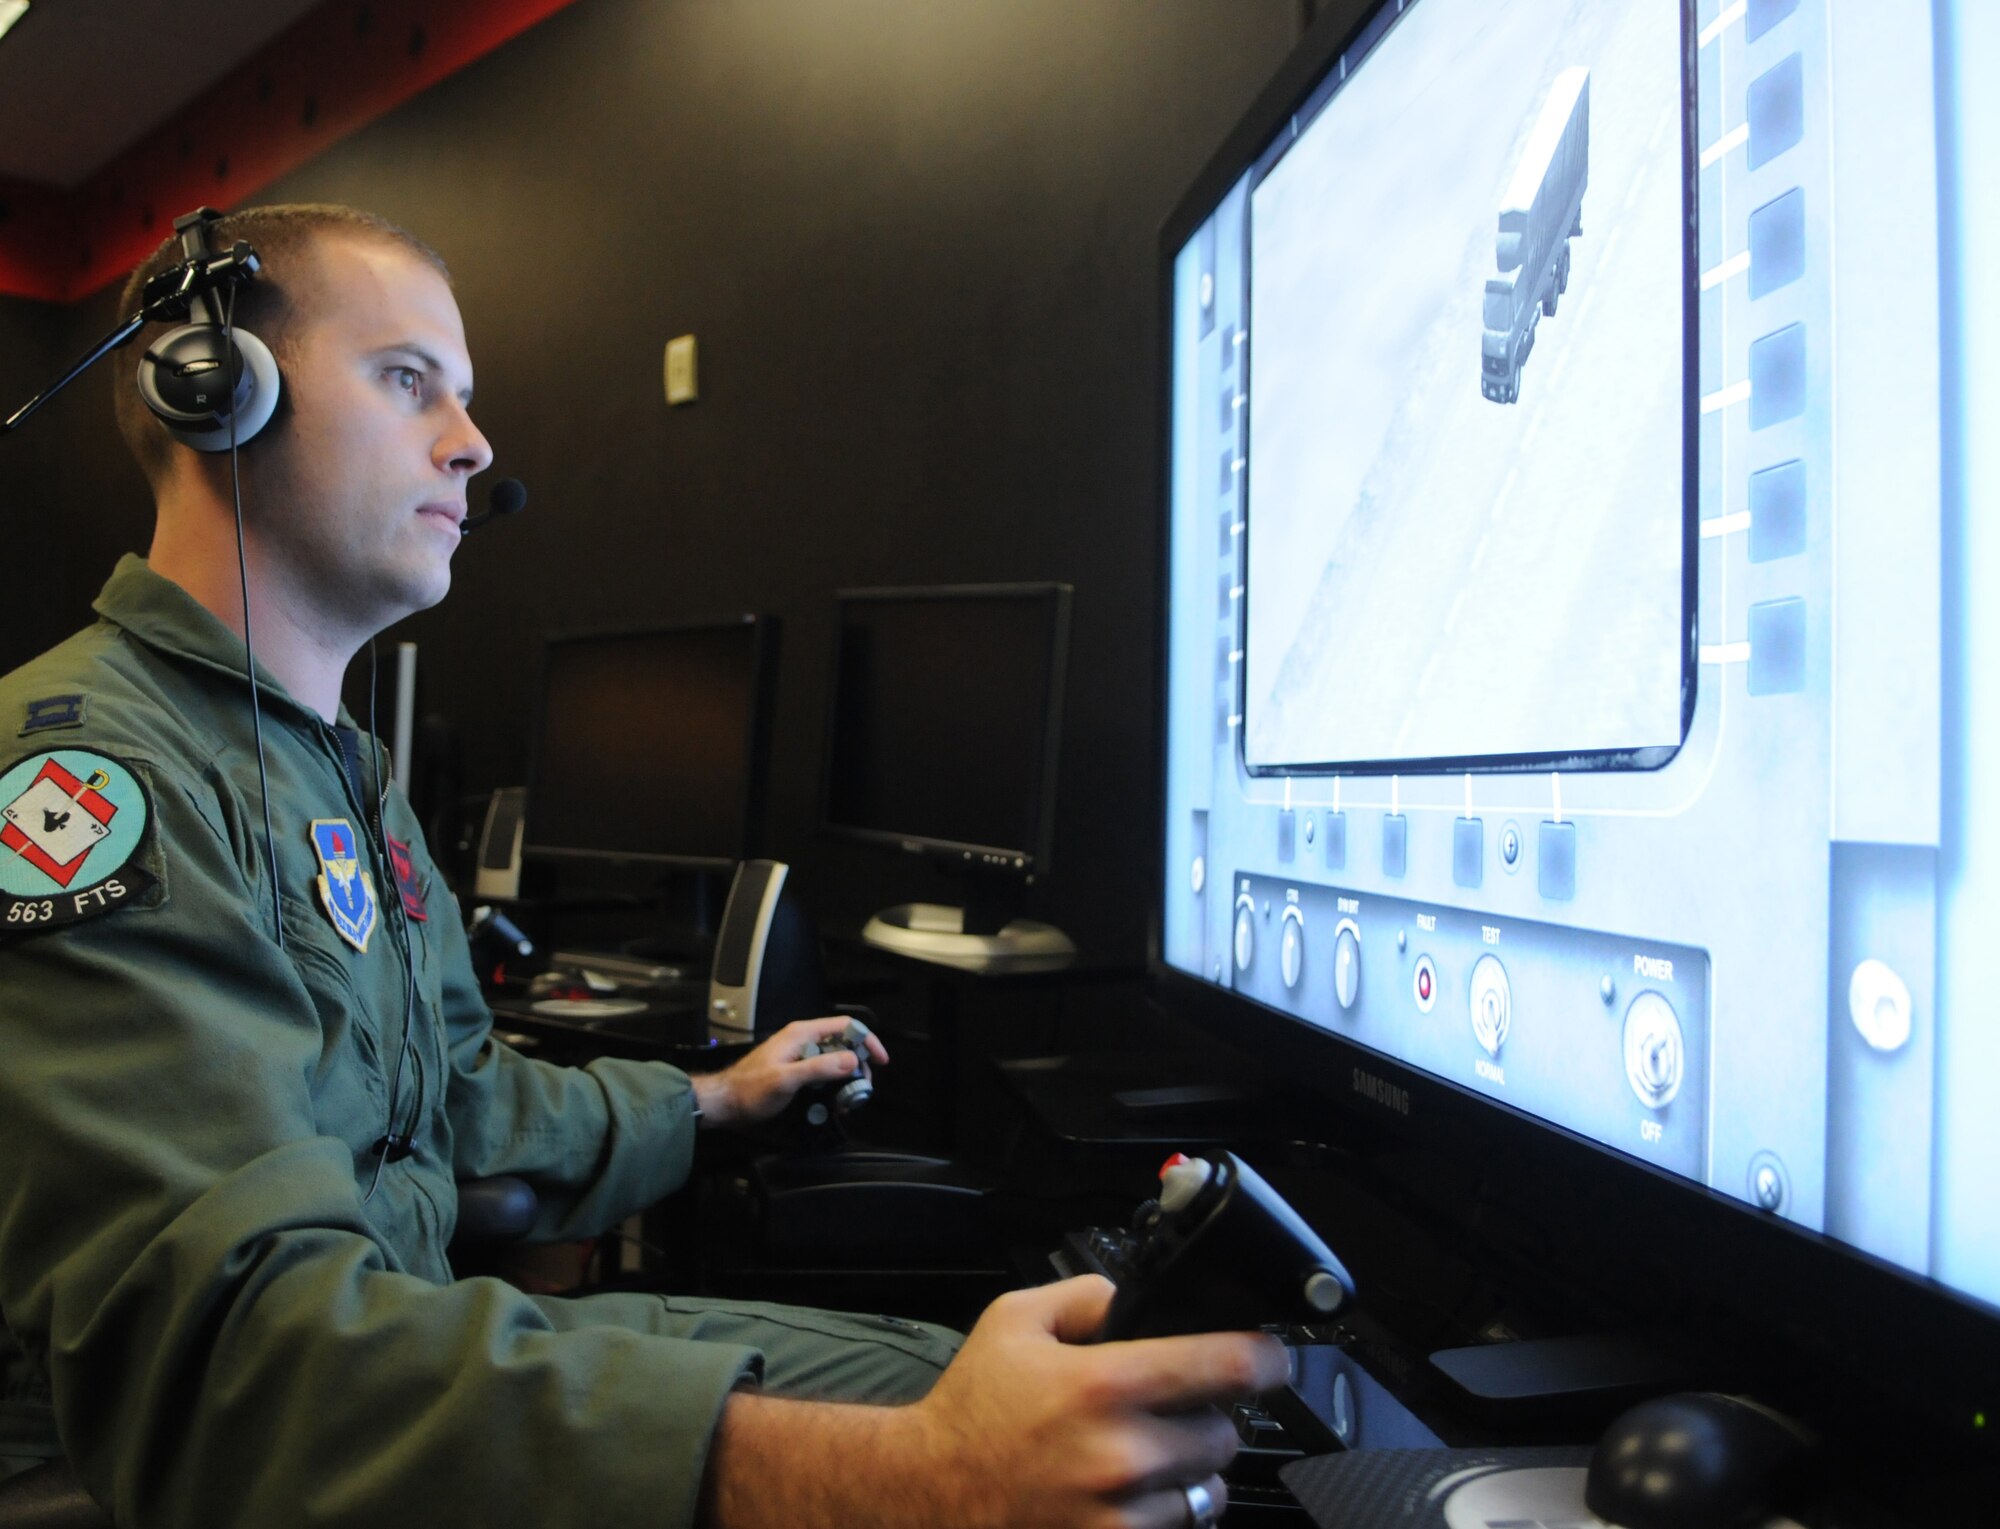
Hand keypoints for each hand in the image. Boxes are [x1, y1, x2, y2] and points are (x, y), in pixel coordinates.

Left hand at [692, 1016, 889, 1129]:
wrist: (726, 1102)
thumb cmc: (749, 1089)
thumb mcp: (786, 1079)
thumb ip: (819, 1068)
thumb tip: (851, 1060)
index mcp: (801, 1035)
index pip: (845, 1026)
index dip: (867, 1040)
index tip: (879, 1059)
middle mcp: (803, 1040)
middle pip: (844, 1043)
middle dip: (859, 1063)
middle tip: (863, 1086)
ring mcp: (800, 1055)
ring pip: (835, 1059)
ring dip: (847, 1076)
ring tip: (849, 1097)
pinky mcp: (797, 1069)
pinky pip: (824, 1071)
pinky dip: (834, 1083)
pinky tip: (834, 1099)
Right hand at [904, 1275, 1290, 1527]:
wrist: (927, 1493)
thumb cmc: (973, 1408)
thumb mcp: (1015, 1319)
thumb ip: (1089, 1296)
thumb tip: (1141, 1298)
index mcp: (1104, 1384)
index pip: (1227, 1365)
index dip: (1265, 1357)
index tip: (1271, 1357)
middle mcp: (1121, 1453)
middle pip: (1225, 1434)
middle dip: (1208, 1418)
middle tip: (1174, 1411)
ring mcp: (1120, 1514)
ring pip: (1207, 1490)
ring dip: (1188, 1471)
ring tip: (1145, 1456)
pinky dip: (1163, 1512)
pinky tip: (1129, 1494)